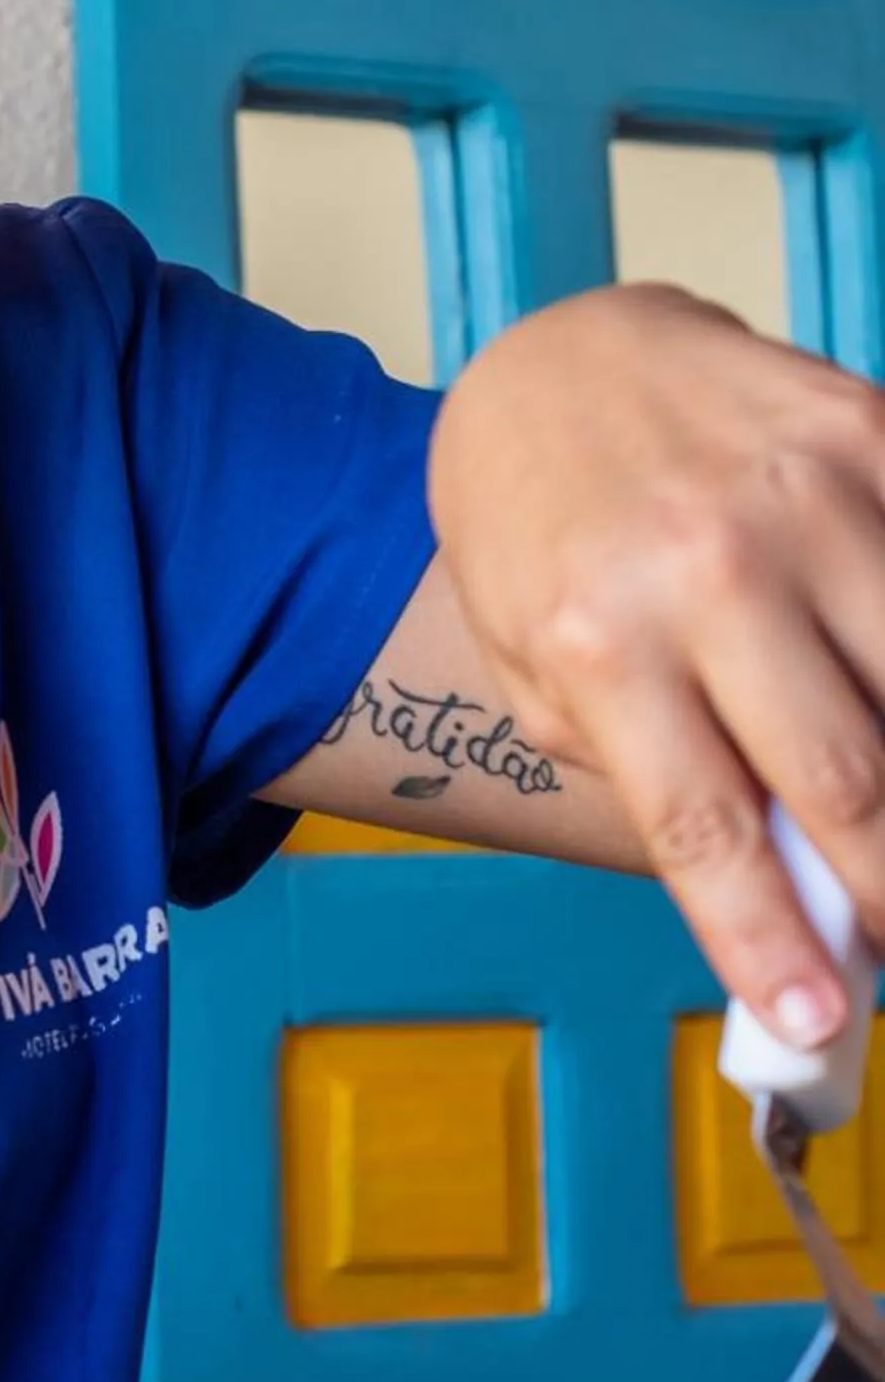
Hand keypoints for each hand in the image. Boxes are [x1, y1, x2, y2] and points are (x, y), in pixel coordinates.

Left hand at [431, 283, 884, 1042]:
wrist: (557, 358)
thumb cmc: (537, 530)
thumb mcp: (531, 665)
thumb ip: (635, 765)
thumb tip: (762, 874)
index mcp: (601, 640)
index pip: (707, 829)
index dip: (771, 943)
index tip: (818, 1022)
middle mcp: (709, 570)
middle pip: (847, 779)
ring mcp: (808, 499)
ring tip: (884, 845)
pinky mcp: (874, 440)